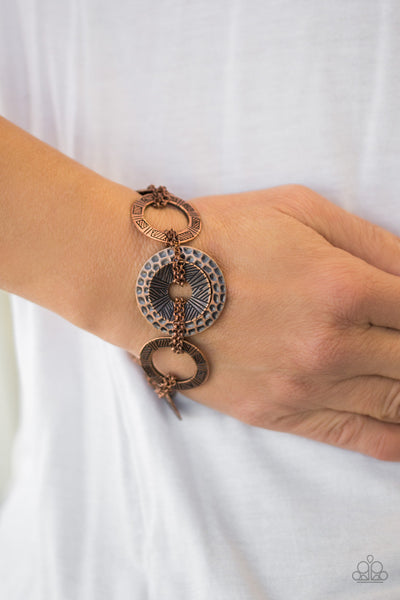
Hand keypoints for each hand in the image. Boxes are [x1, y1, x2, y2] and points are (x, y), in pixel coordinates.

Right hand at [128, 184, 399, 460]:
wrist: (146, 283)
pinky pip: (358, 437)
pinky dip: (395, 438)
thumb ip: (374, 240)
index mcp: (344, 286)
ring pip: (397, 403)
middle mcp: (333, 344)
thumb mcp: (301, 209)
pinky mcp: (279, 414)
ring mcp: (306, 386)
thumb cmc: (222, 236)